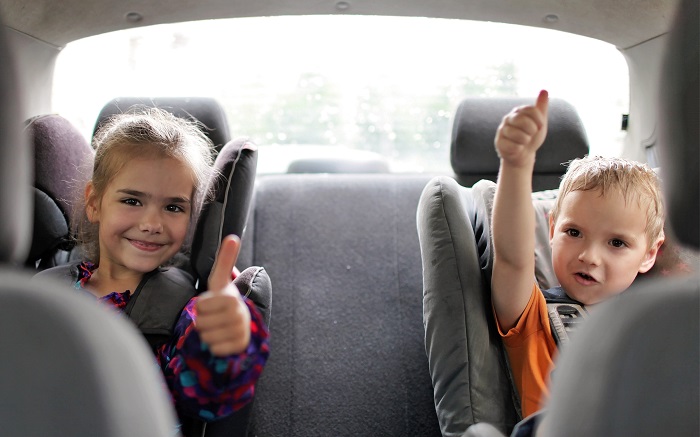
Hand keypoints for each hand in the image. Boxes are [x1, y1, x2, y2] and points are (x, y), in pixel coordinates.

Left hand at [195, 234, 250, 355]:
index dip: (202, 306)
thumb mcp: (221, 280)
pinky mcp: (240, 347)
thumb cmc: (225, 300)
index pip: (200, 307)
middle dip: (204, 322)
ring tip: (219, 327)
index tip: (213, 304)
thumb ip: (225, 260)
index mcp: (231, 298)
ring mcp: (241, 332)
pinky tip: (223, 339)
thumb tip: (232, 237)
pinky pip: (215, 349)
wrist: (241, 322)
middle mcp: (239, 315)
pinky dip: (215, 346)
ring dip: (208, 334)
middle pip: (201, 323)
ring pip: (206, 337)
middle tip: (215, 318)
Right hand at [494, 90, 548, 167]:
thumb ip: (541, 107)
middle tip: (530, 135)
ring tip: (523, 142)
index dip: (539, 120)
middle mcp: (508, 118)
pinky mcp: (499, 142)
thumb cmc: (531, 136)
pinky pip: (514, 146)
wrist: (523, 154)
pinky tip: (517, 148)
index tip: (539, 126)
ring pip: (519, 135)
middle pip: (523, 120)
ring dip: (525, 141)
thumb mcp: (539, 122)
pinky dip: (519, 149)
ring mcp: (502, 130)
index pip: (531, 110)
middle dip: (532, 130)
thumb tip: (544, 90)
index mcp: (518, 111)